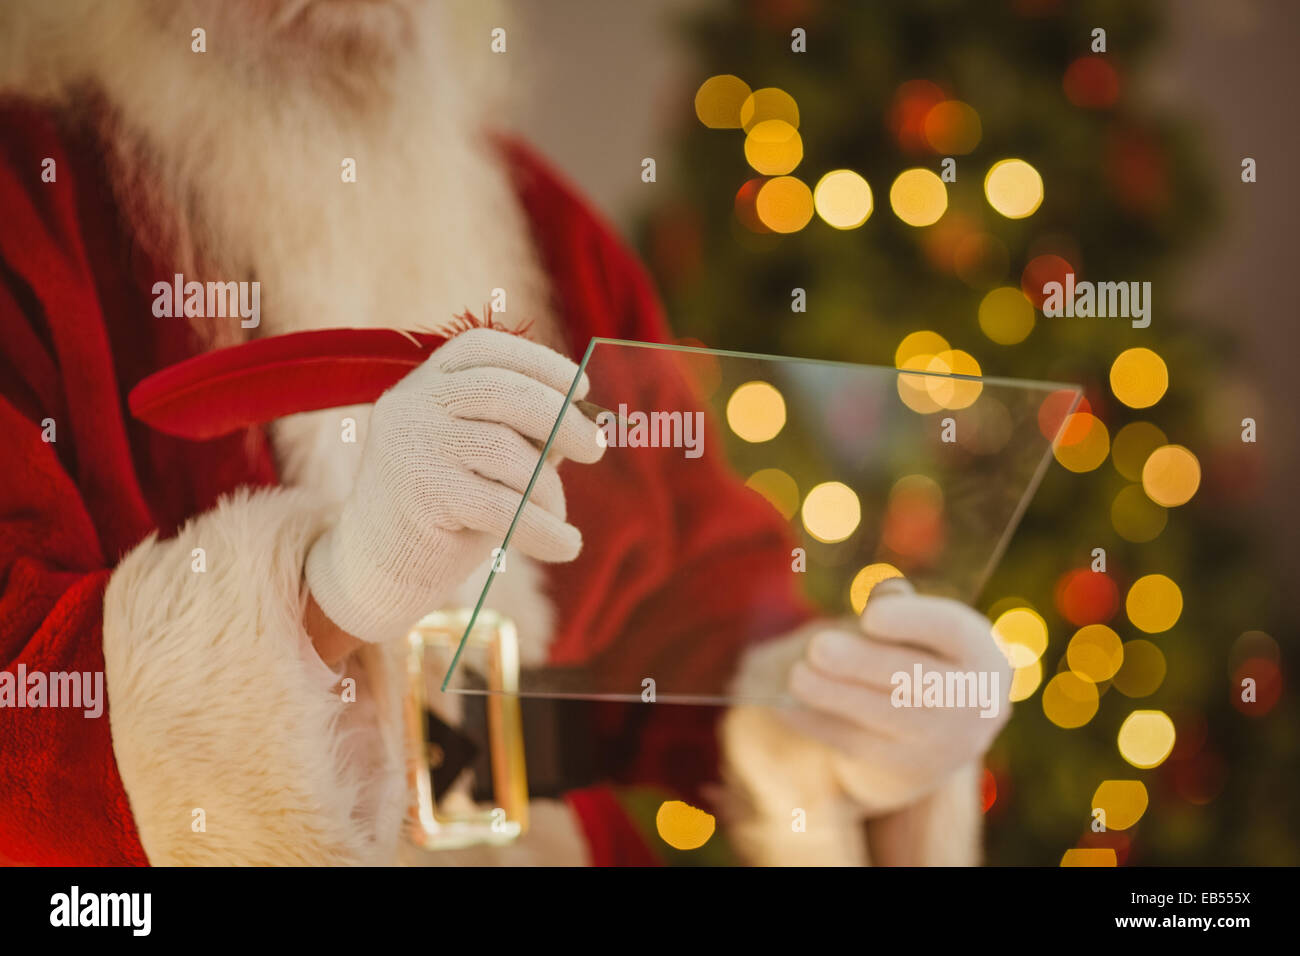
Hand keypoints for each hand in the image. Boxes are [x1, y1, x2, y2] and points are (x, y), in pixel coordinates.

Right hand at [304, 327, 603, 643]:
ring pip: (509, 451)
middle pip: (503, 390)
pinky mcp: (422, 493)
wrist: (375, 569)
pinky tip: (565, 545)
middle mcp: (412, 403)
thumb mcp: (481, 458)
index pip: (484, 348)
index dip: (539, 362)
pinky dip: (545, 528)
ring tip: (558, 516)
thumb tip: (585, 420)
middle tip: (595, 450)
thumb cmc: (442, 507)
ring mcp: (412, 444)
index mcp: (423, 382)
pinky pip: (504, 506)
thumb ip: (523, 432)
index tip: (581, 389)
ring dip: (549, 488)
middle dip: (561, 418)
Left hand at [778, 579, 1011, 815]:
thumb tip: (883, 594)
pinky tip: (787, 706)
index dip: (913, 622)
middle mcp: (978, 702)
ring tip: (797, 676)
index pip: (954, 632)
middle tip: (816, 648)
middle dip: (862, 663)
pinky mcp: (909, 770)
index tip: (869, 616)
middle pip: (916, 678)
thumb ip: (901, 609)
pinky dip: (820, 723)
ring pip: (885, 716)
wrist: (933, 736)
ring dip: (835, 696)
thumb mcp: (919, 631)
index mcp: (985, 653)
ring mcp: (947, 744)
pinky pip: (859, 744)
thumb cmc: (917, 659)